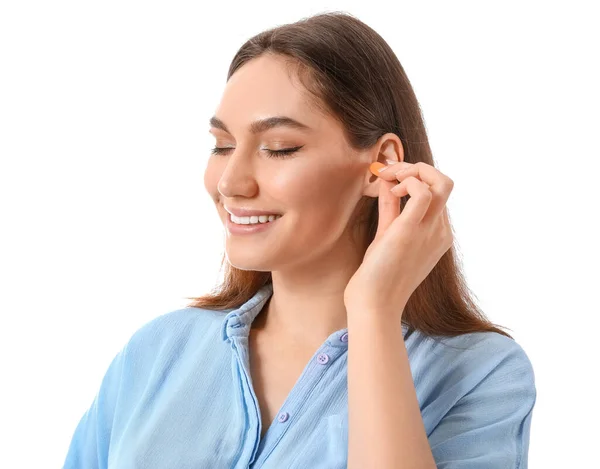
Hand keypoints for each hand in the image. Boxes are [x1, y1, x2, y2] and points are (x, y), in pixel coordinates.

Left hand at [343, 161, 454, 317]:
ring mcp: (429, 232)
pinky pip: (422, 192)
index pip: (437, 193)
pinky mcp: (411, 232)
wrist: (374, 305)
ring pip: (441, 183)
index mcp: (437, 234)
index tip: (389, 177)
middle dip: (417, 168)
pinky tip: (391, 191)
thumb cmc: (379, 276)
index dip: (415, 177)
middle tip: (391, 173)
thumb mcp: (388, 235)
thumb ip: (392, 210)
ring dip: (412, 170)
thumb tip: (388, 184)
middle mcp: (439, 231)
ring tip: (390, 178)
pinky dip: (407, 182)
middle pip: (445, 183)